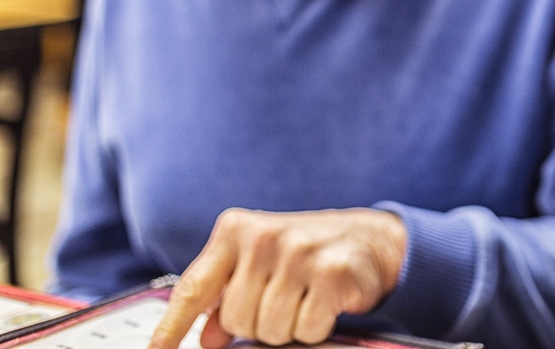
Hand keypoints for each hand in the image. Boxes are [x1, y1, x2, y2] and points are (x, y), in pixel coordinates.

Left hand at [148, 207, 407, 348]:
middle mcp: (265, 237)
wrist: (371, 238)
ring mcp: (300, 253)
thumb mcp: (260, 263)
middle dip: (258, 323)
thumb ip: (226, 293)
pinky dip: (316, 326)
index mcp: (237, 230)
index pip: (195, 288)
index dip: (172, 327)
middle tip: (282, 301)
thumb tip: (206, 336)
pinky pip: (306, 329)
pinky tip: (326, 302)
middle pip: (237, 319)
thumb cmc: (308, 251)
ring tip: (304, 299)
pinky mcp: (332, 272)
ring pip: (271, 329)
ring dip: (289, 326)